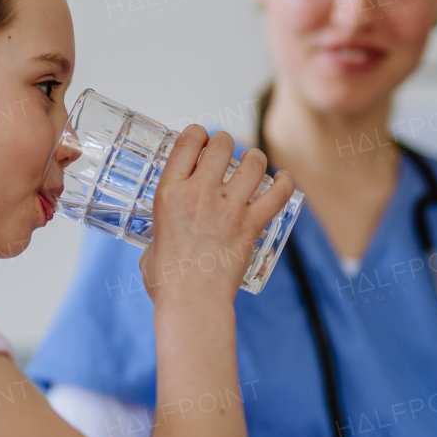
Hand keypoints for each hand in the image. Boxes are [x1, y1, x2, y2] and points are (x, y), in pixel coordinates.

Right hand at [138, 126, 294, 304]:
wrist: (191, 303)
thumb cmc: (167, 280)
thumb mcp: (151, 242)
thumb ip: (162, 228)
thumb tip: (167, 232)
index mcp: (169, 192)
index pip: (187, 141)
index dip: (197, 134)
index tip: (201, 139)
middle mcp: (199, 192)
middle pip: (221, 144)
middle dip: (225, 143)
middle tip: (226, 153)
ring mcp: (228, 207)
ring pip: (253, 162)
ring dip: (255, 158)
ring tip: (253, 165)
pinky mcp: (251, 225)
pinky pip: (278, 194)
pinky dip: (284, 184)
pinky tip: (282, 181)